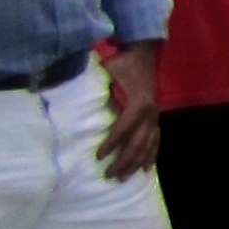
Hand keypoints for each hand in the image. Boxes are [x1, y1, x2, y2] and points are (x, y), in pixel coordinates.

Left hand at [96, 45, 161, 178]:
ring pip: (148, 144)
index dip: (112, 143)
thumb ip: (97, 83)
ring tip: (124, 177)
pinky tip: (147, 168)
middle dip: (125, 160)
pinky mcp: (156, 117)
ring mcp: (155, 115)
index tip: (99, 156)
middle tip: (110, 175)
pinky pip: (156, 140)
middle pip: (138, 142)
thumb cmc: (124, 61)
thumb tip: (72, 95)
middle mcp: (150, 112)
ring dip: (137, 162)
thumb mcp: (109, 69)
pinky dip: (152, 155)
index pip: (124, 128)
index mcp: (139, 102)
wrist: (144, 51)